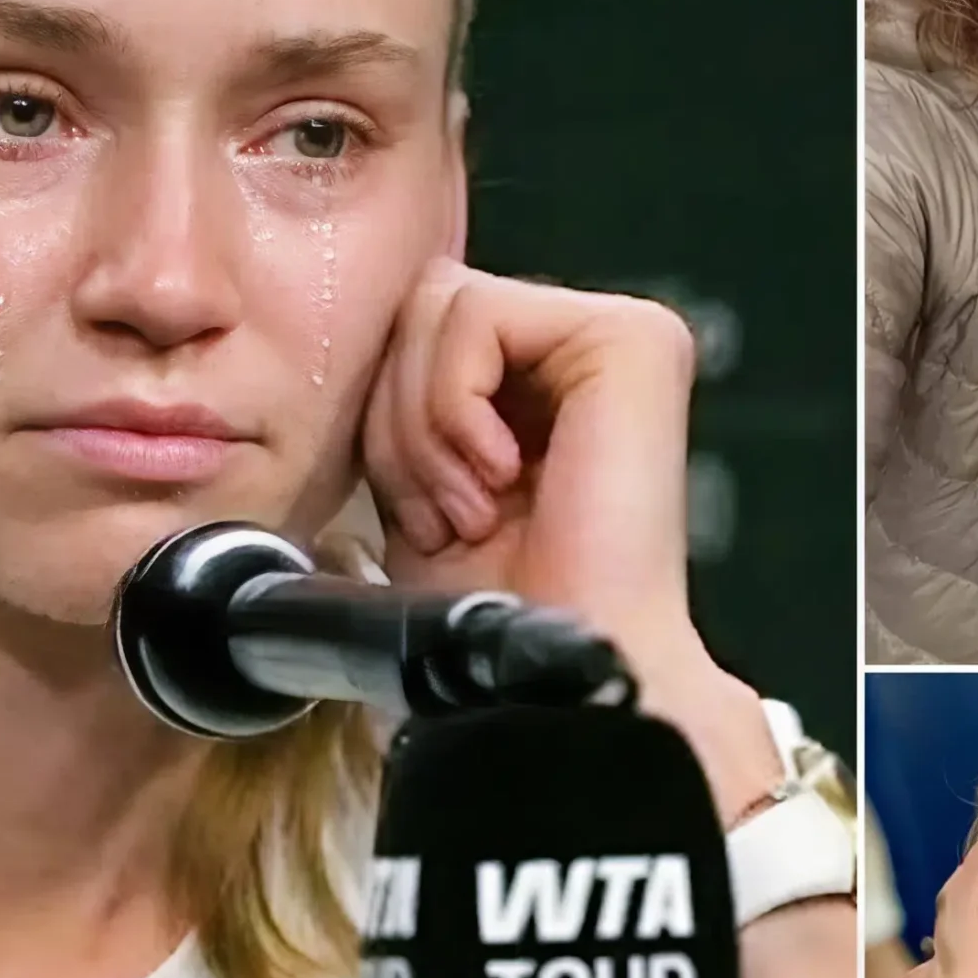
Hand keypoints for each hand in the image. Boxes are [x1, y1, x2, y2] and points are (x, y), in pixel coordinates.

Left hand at [361, 263, 780, 811]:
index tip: (428, 520)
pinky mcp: (633, 337)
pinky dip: (452, 407)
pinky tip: (505, 479)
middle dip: (399, 425)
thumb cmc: (489, 609)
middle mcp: (588, 346)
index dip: (387, 424)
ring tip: (477, 509)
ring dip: (423, 430)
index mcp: (543, 377)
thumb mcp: (414, 480)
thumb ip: (401, 392)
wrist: (546, 674)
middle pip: (416, 307)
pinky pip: (474, 312)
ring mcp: (620, 334)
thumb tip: (345, 330)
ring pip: (434, 303)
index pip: (411, 328)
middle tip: (451, 518)